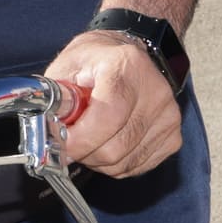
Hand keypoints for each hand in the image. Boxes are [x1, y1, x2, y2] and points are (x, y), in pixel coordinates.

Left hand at [43, 29, 183, 180]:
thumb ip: (56, 100)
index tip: (59, 144)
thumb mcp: (67, 67)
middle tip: (70, 140)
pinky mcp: (173, 136)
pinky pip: (135, 166)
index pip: (107, 116)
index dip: (79, 140)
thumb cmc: (95, 62)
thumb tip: (48, 133)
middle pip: (115, 147)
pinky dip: (115, 162)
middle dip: (84, 152)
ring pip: (123, 162)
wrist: (126, 56)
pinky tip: (109, 140)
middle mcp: (155, 92)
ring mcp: (168, 116)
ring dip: (98, 159)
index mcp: (127, 67)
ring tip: (90, 136)